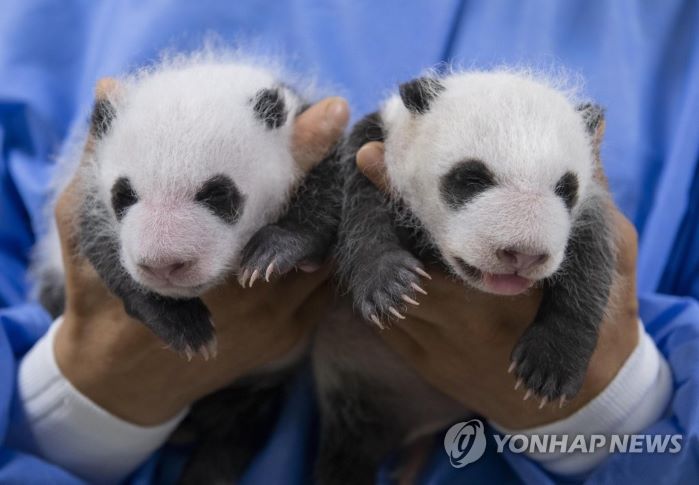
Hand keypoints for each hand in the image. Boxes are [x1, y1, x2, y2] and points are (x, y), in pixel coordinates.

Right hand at [54, 89, 348, 425]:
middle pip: (315, 227)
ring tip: (319, 179)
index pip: (277, 202)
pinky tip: (309, 229)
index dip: (304, 155)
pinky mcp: (290, 337)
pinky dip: (321, 256)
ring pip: (326, 258)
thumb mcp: (87, 232)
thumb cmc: (100, 302)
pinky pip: (324, 290)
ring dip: (324, 220)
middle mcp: (257, 298)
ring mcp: (280, 321)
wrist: (123, 381)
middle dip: (321, 184)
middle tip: (323, 139)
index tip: (329, 114)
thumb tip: (111, 90)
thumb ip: (102, 164)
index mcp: (214, 269)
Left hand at [356, 141, 638, 428]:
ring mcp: (433, 344)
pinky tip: (385, 257)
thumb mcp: (610, 254)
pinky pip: (382, 318)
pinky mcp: (421, 360)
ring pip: (381, 287)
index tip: (371, 157)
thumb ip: (591, 193)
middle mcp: (456, 319)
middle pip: (392, 259)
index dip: (396, 194)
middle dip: (374, 216)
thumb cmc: (600, 324)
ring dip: (372, 248)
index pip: (435, 232)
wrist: (578, 403)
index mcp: (499, 290)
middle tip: (368, 174)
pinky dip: (379, 283)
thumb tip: (589, 122)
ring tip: (369, 209)